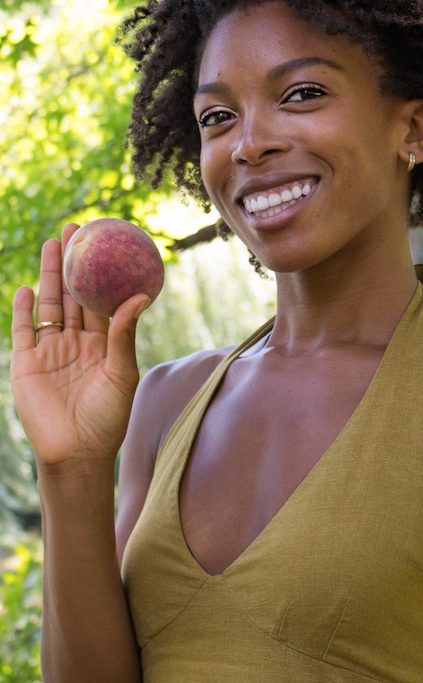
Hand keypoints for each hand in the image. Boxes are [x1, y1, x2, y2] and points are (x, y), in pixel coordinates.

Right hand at [10, 224, 150, 470]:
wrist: (77, 453)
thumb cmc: (107, 417)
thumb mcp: (122, 373)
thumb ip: (123, 334)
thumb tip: (139, 295)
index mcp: (102, 342)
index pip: (100, 298)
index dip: (100, 271)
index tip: (103, 242)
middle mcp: (76, 341)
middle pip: (72, 294)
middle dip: (72, 262)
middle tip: (74, 229)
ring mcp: (50, 350)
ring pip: (49, 305)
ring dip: (49, 275)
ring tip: (52, 245)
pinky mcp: (27, 363)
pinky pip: (23, 330)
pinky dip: (24, 309)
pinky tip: (28, 288)